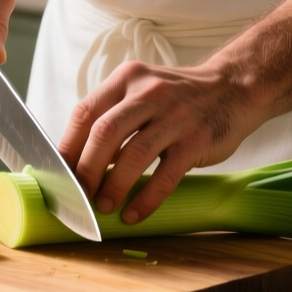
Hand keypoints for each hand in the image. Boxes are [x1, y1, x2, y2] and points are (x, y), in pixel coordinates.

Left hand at [59, 0, 291, 222]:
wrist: (236, 88)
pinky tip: (135, 213)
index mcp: (127, 78)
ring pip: (133, 155)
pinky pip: (165, 174)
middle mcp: (148, 92)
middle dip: (84, 170)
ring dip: (113, 186)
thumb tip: (75, 159)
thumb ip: (113, 115)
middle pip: (103, 134)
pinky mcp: (196, 139)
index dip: (66, 147)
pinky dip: (147, 198)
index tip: (56, 174)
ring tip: (103, 207)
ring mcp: (175, 115)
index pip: (84, 113)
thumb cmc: (179, 98)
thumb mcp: (143, 91)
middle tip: (77, 196)